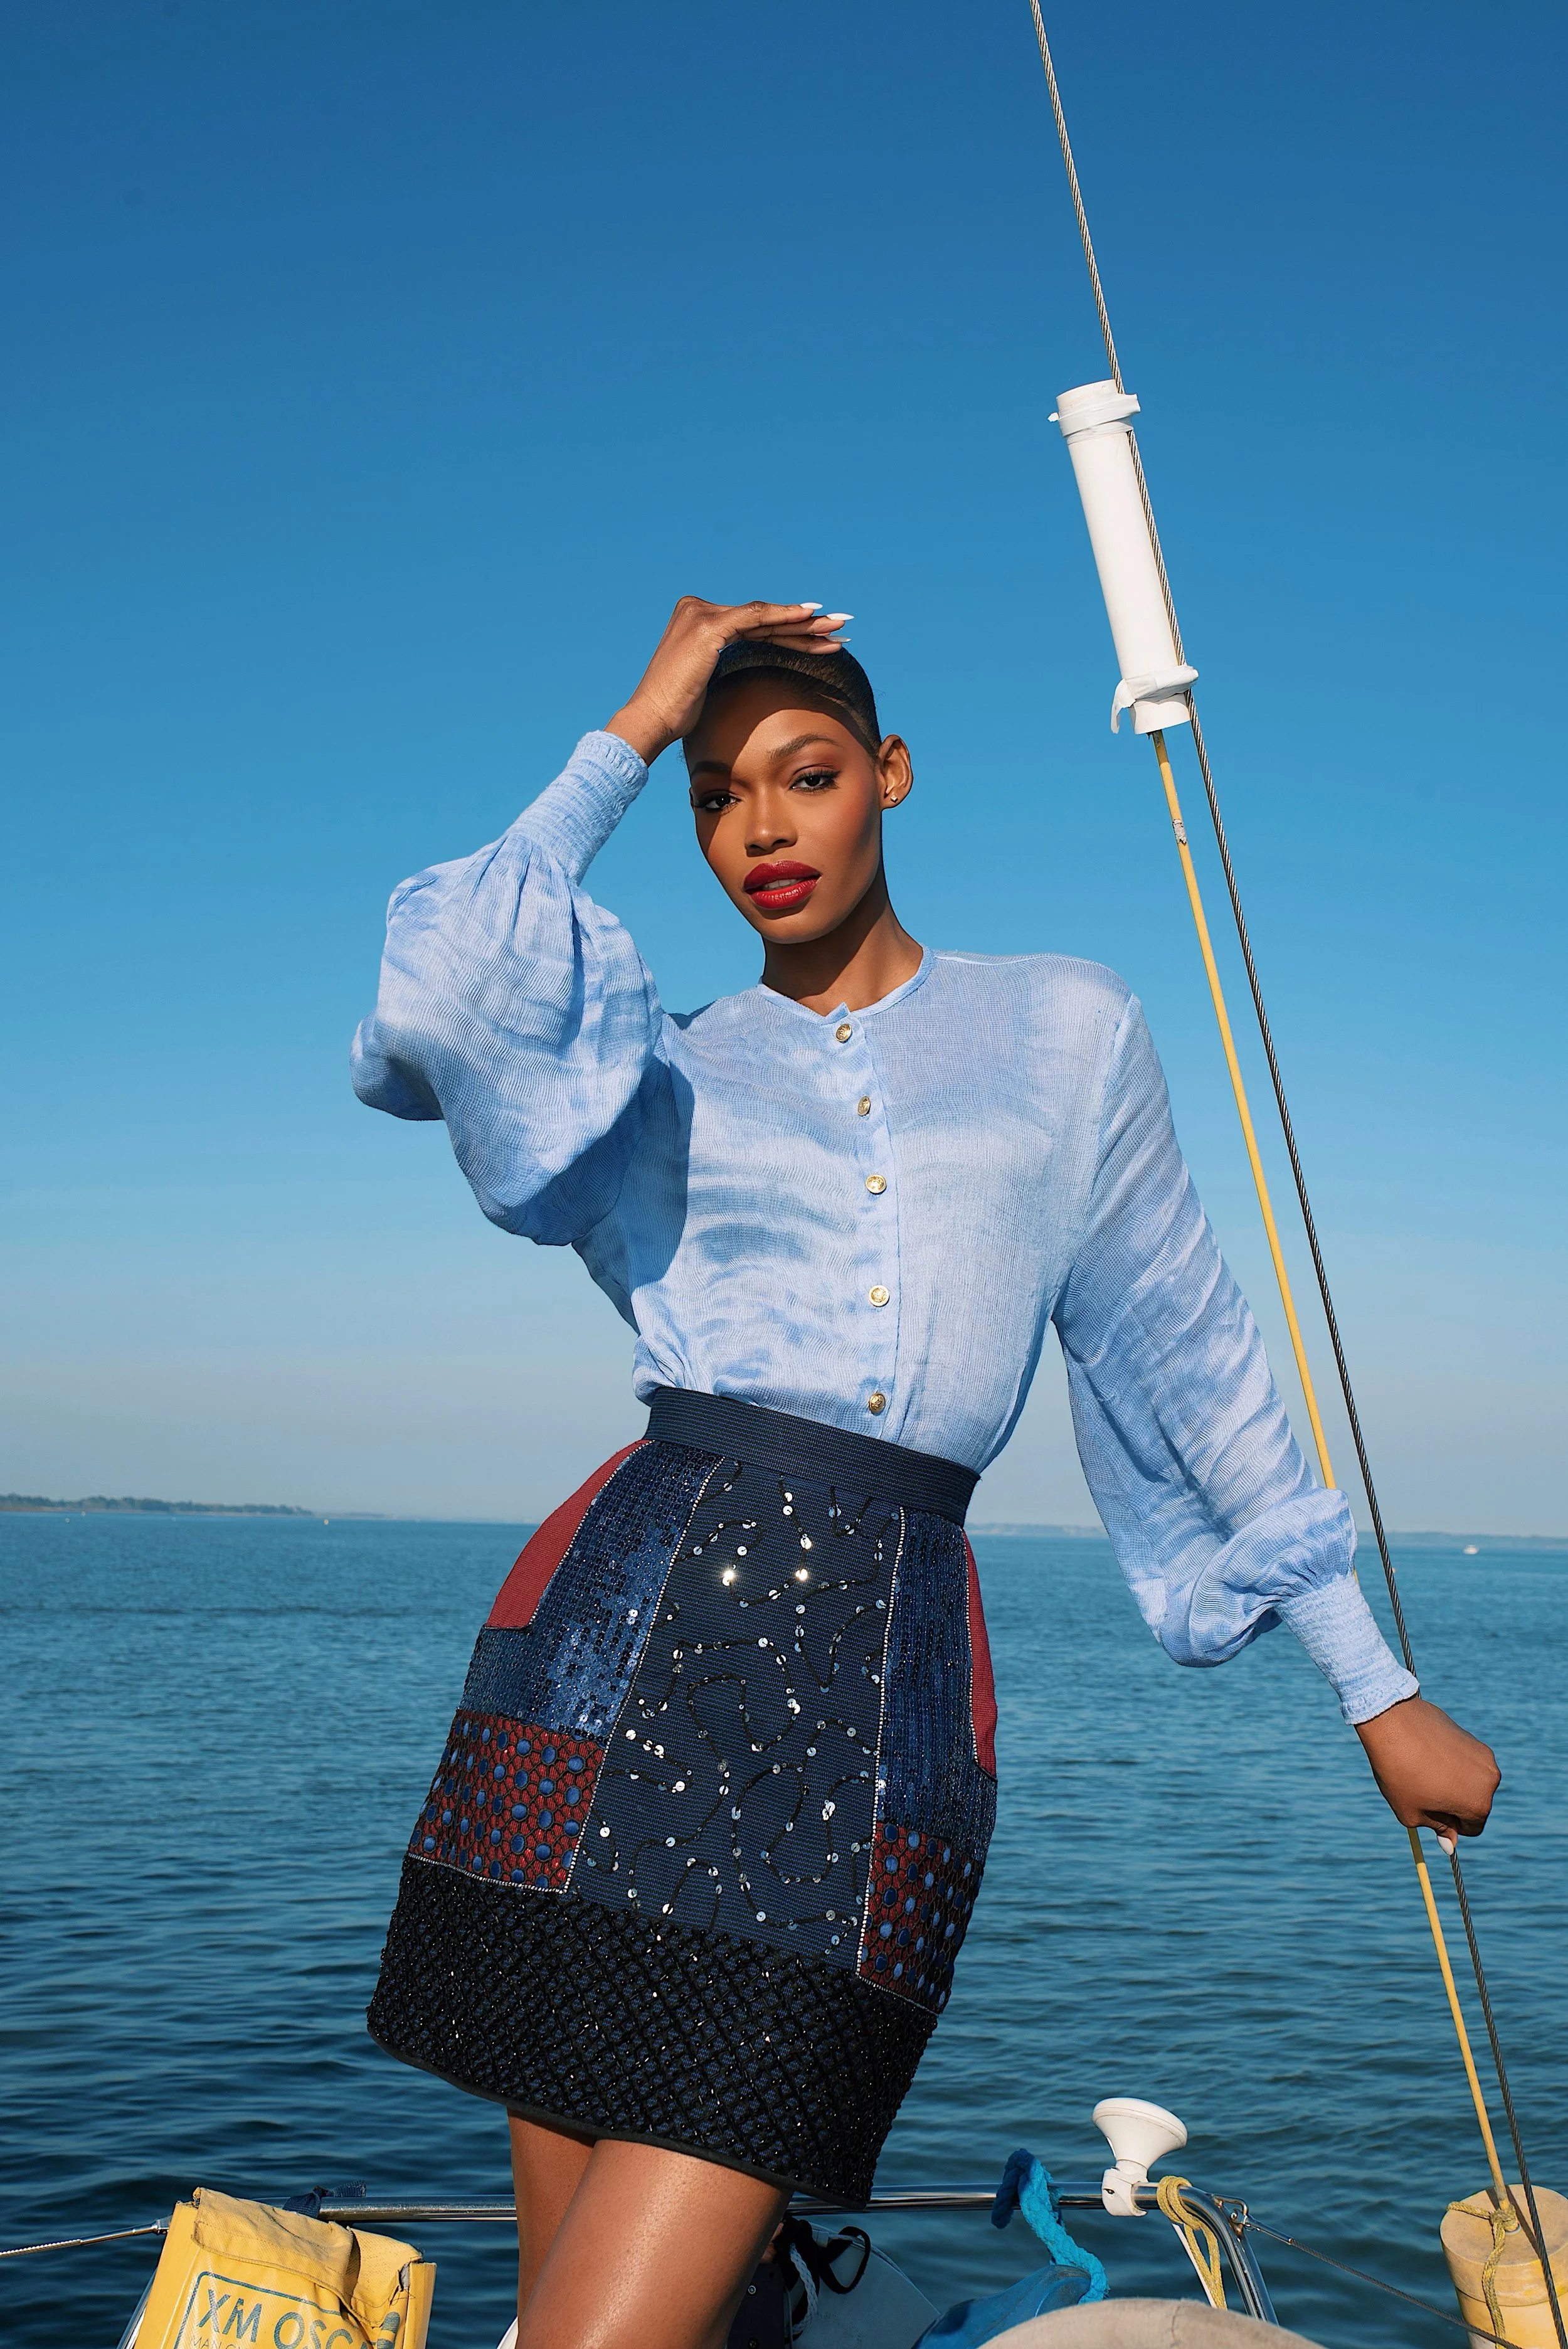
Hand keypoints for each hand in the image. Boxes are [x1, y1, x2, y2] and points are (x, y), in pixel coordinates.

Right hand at [606, 597, 850, 764]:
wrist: (651, 720)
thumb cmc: (676, 713)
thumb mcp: (705, 681)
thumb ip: (724, 664)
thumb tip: (751, 672)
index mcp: (698, 619)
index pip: (755, 625)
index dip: (790, 632)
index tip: (822, 639)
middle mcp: (698, 609)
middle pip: (763, 619)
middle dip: (805, 626)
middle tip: (841, 626)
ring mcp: (702, 614)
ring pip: (764, 617)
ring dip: (805, 623)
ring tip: (838, 627)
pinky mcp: (708, 627)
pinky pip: (754, 618)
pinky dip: (783, 617)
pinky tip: (810, 616)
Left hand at [1355, 1695, 1498, 1840]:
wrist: (1393, 1721)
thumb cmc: (1400, 1772)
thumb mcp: (1411, 1812)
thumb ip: (1436, 1828)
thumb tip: (1450, 1844)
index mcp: (1479, 1804)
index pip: (1471, 1828)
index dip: (1448, 1824)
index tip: (1427, 1811)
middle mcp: (1490, 1780)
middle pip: (1473, 1804)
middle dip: (1451, 1803)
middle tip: (1421, 1789)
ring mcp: (1483, 1756)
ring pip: (1469, 1781)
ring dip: (1451, 1782)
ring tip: (1422, 1770)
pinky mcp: (1473, 1738)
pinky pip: (1464, 1761)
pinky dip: (1450, 1763)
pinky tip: (1426, 1754)